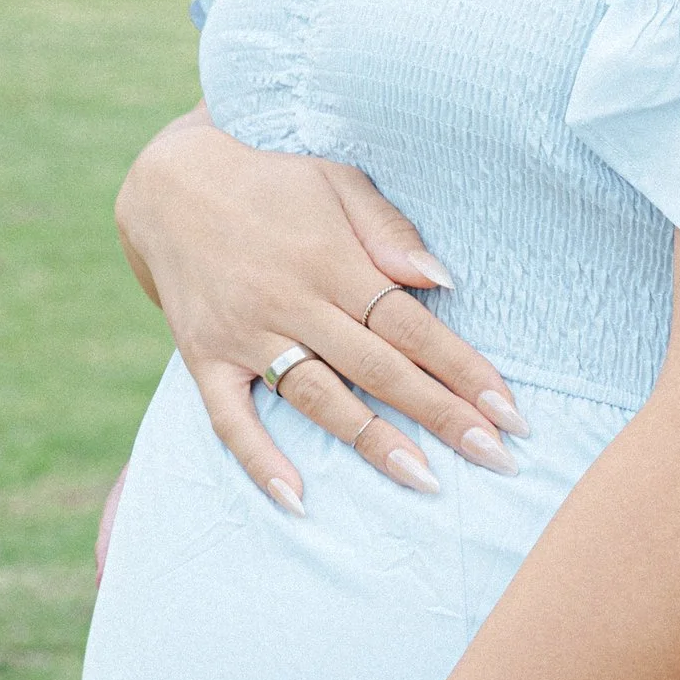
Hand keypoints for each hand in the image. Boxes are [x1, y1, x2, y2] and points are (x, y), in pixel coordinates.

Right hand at [114, 112, 527, 512]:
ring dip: (373, 443)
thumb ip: (388, 230)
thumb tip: (441, 279)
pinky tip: (297, 499)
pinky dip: (260, 459)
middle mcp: (291, 302)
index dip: (464, 371)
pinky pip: (230, 418)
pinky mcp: (205, 358)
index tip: (509, 412)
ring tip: (424, 481)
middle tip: (495, 459)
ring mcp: (245, 334)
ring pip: (318, 398)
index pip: (412, 326)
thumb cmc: (273, 183)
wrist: (170, 185)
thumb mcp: (337, 180)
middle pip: (379, 370)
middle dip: (442, 417)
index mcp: (332, 260)